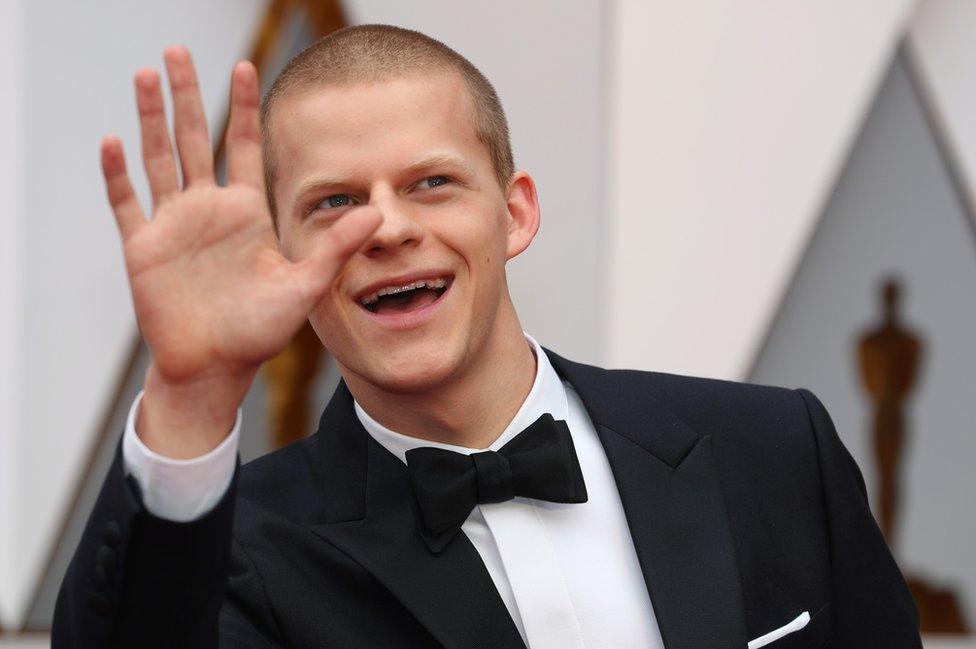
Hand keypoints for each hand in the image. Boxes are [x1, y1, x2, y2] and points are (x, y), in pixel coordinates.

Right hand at [102, 46, 380, 457]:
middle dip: (186, 94)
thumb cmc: (259, 330)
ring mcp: (173, 225)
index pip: (242, 146)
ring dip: (150, 118)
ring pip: (158, 159)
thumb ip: (336, 248)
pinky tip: (113, 141)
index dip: (242, 107)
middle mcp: (208, 210)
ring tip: (146, 76)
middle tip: (177, 51)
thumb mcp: (304, 285)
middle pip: (194, 139)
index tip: (246, 66)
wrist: (215, 367)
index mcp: (246, 212)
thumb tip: (379, 214)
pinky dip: (117, 175)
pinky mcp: (144, 247)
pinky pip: (126, 203)